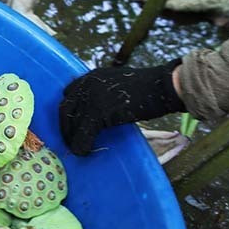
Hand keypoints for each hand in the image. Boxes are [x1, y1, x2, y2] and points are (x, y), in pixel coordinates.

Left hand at [58, 60, 184, 155]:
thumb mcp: (118, 85)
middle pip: (65, 110)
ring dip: (72, 139)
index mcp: (91, 76)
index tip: (72, 124)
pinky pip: (83, 133)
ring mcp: (91, 97)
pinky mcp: (98, 111)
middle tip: (70, 141)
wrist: (163, 86)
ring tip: (77, 149)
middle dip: (65, 127)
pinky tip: (84, 152)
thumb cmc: (148, 88)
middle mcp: (87, 84)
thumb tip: (98, 114)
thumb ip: (103, 94)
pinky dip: (81, 146)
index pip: (68, 94)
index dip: (69, 112)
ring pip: (72, 123)